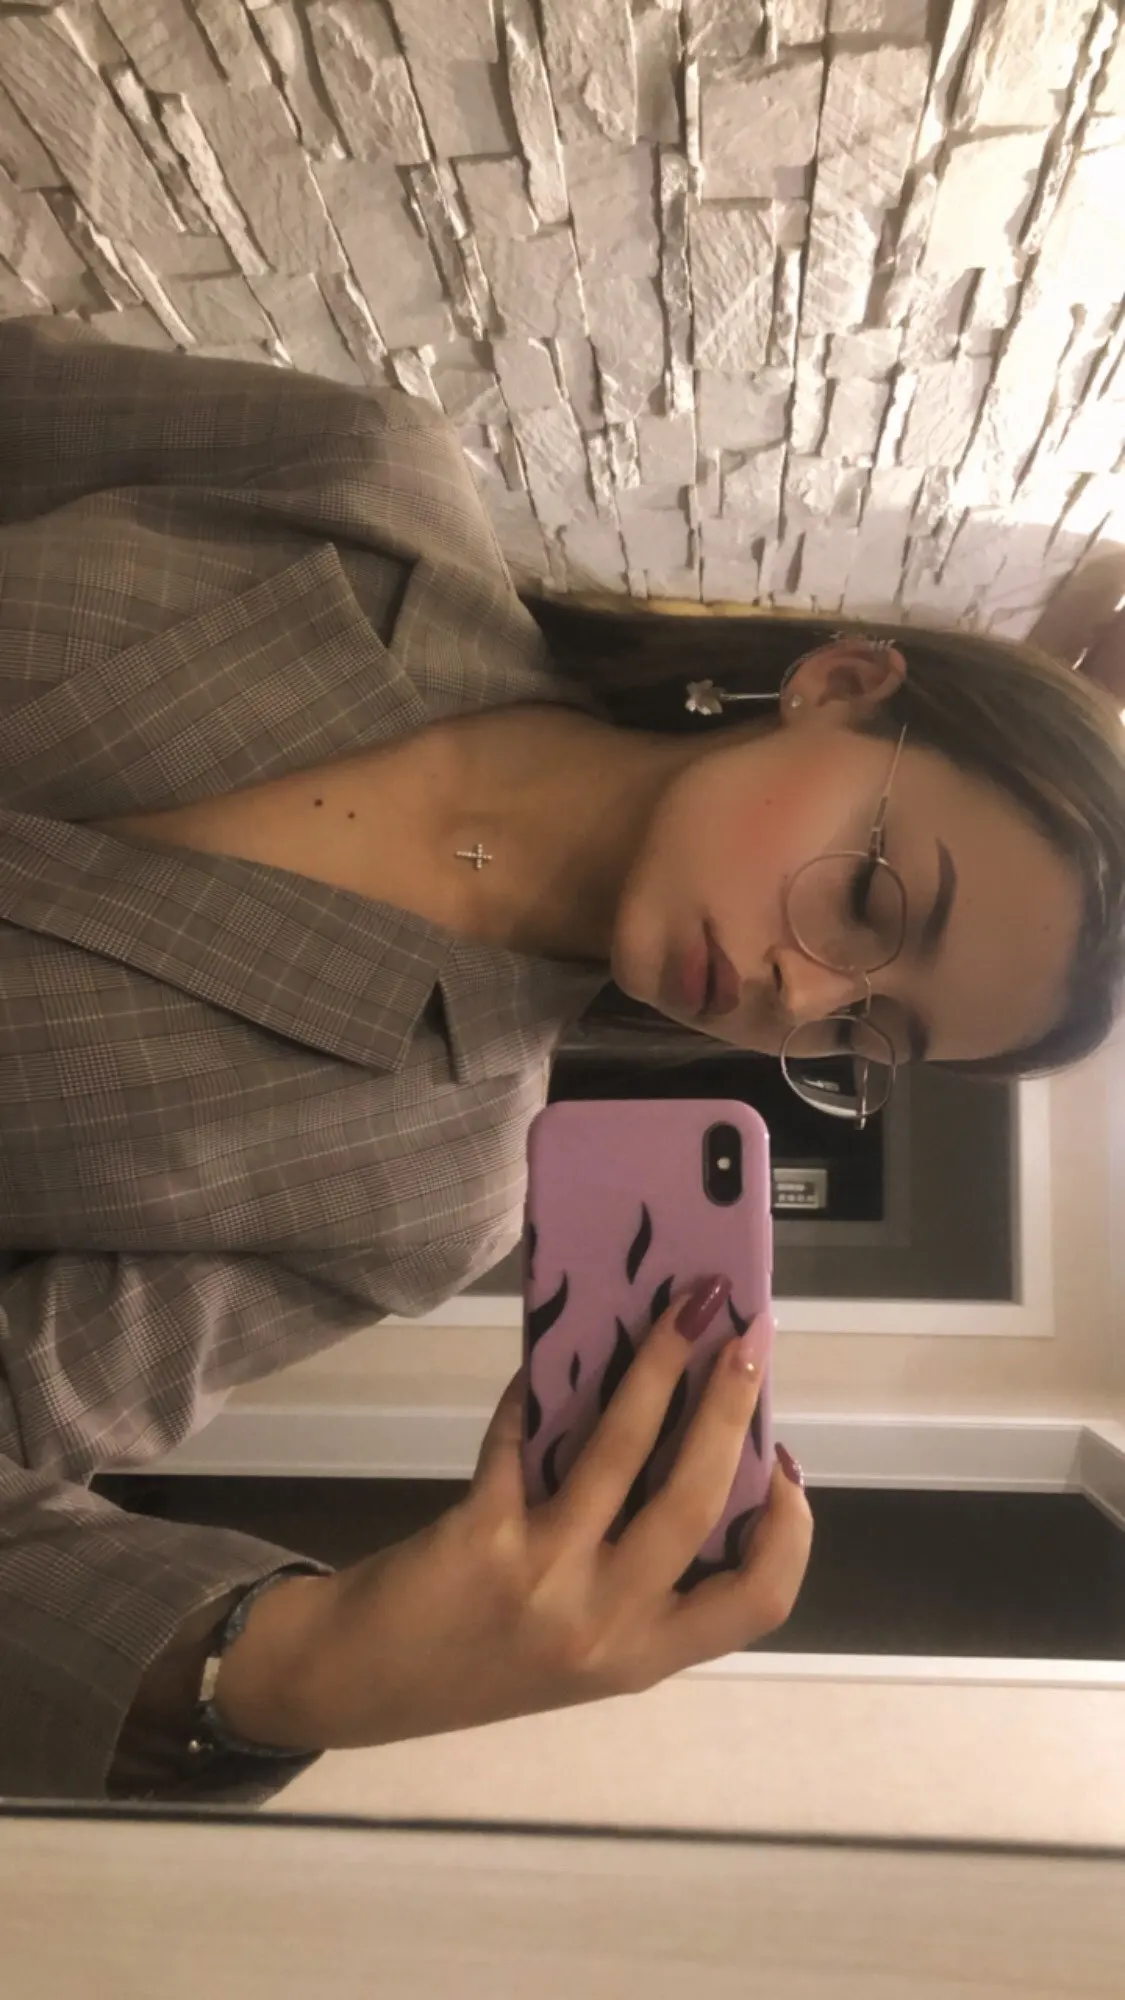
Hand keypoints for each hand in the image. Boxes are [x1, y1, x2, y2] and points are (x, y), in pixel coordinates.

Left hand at [215, 1292, 813, 1751]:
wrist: (362, 1684)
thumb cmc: (487, 1658)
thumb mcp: (587, 1642)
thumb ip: (641, 1572)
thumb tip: (694, 1448)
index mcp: (645, 1656)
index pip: (758, 1601)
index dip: (790, 1531)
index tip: (784, 1464)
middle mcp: (605, 1625)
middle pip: (695, 1502)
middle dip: (729, 1408)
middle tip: (744, 1339)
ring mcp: (543, 1580)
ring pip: (622, 1456)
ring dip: (657, 1369)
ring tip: (676, 1312)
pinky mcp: (482, 1536)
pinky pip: (526, 1439)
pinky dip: (541, 1388)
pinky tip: (553, 1353)